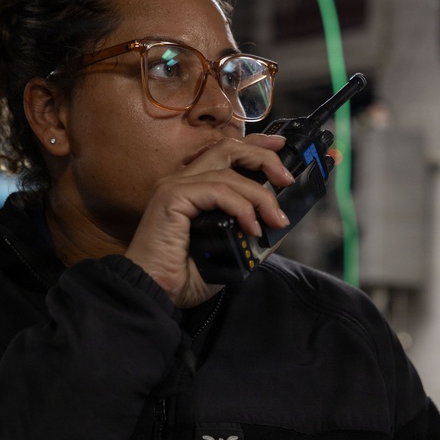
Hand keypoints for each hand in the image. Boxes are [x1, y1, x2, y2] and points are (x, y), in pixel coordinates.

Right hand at [125, 133, 293, 307]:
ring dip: (260, 195)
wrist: (153, 293)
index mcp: (193, 188)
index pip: (225, 153)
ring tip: (276, 220)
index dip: (254, 145)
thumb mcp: (230, 251)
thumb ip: (251, 232)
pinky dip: (241, 207)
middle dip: (263, 157)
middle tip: (286, 179)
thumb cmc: (182, 277)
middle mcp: (182, 181)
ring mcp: (175, 186)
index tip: (280, 146)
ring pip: (228, 173)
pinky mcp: (172, 197)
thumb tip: (280, 222)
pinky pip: (217, 191)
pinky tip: (252, 227)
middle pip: (227, 148)